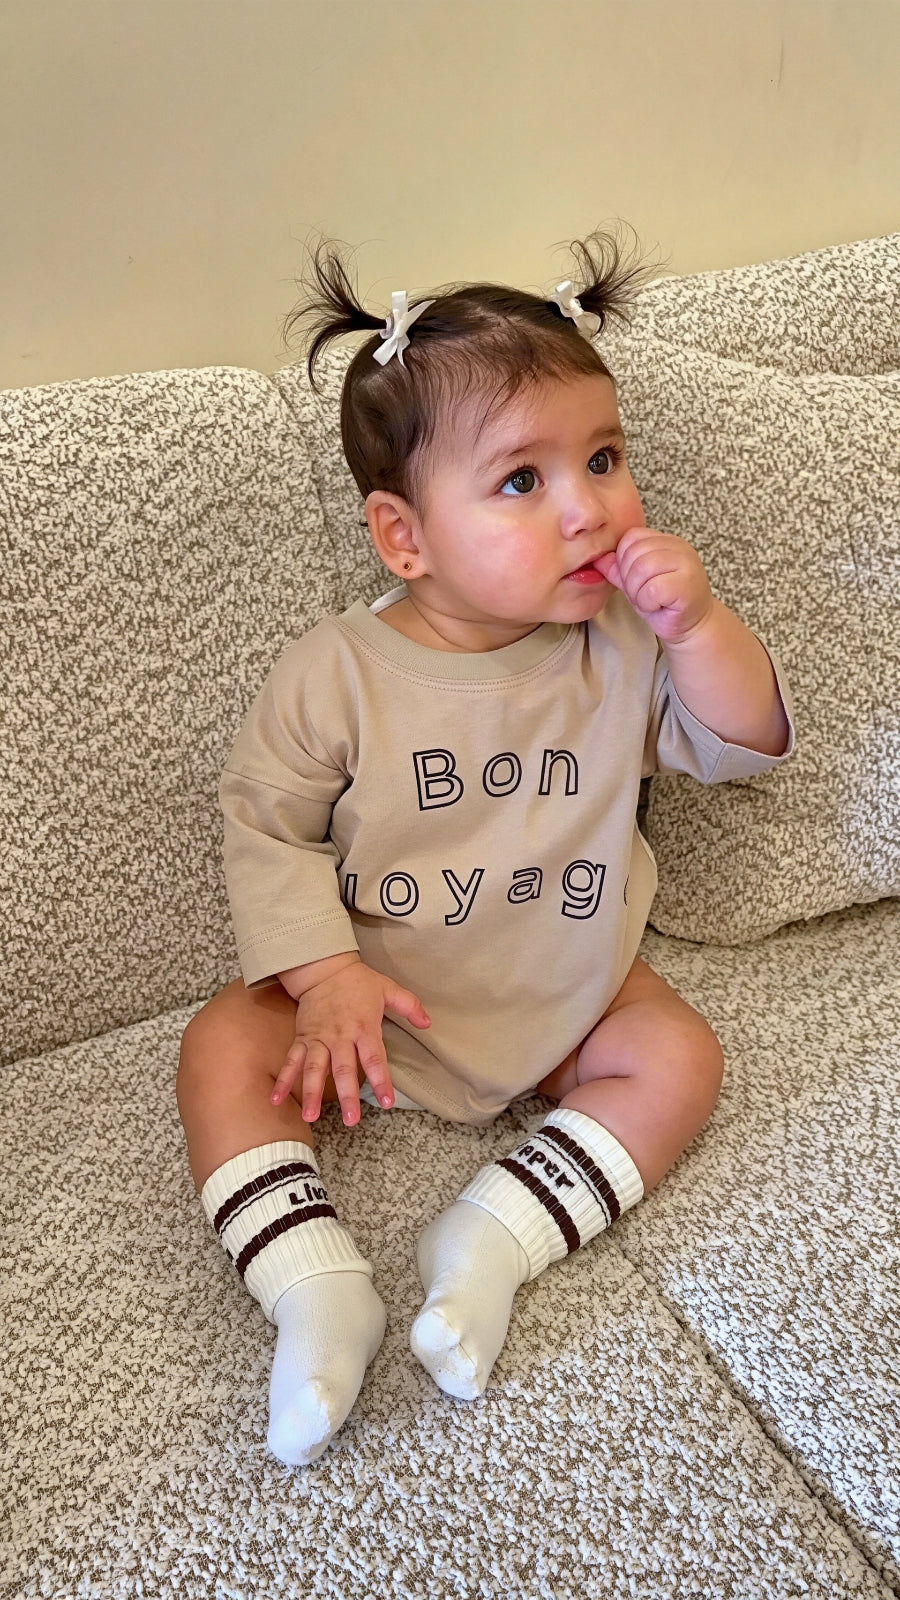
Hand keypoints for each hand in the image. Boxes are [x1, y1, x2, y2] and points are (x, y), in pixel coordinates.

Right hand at [270, 960, 430, 1126]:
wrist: (323, 968)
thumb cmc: (357, 981)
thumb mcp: (388, 988)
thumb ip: (409, 1006)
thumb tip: (428, 1023)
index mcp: (364, 1027)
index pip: (374, 1058)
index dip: (380, 1080)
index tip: (386, 1101)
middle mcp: (340, 1036)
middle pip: (343, 1069)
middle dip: (346, 1096)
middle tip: (350, 1119)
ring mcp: (319, 1039)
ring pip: (314, 1069)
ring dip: (311, 1093)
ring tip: (310, 1116)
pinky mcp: (303, 1038)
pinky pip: (292, 1060)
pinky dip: (284, 1079)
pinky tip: (276, 1099)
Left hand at [596, 527, 713, 645]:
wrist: (691, 626)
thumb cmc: (664, 603)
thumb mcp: (634, 583)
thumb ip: (617, 569)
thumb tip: (597, 558)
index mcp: (665, 541)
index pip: (631, 537)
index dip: (624, 561)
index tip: (634, 580)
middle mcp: (678, 547)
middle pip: (634, 552)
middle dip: (629, 579)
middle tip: (642, 594)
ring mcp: (686, 564)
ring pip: (642, 569)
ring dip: (637, 592)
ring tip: (649, 600)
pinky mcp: (687, 585)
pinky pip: (652, 589)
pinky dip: (647, 602)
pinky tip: (658, 606)